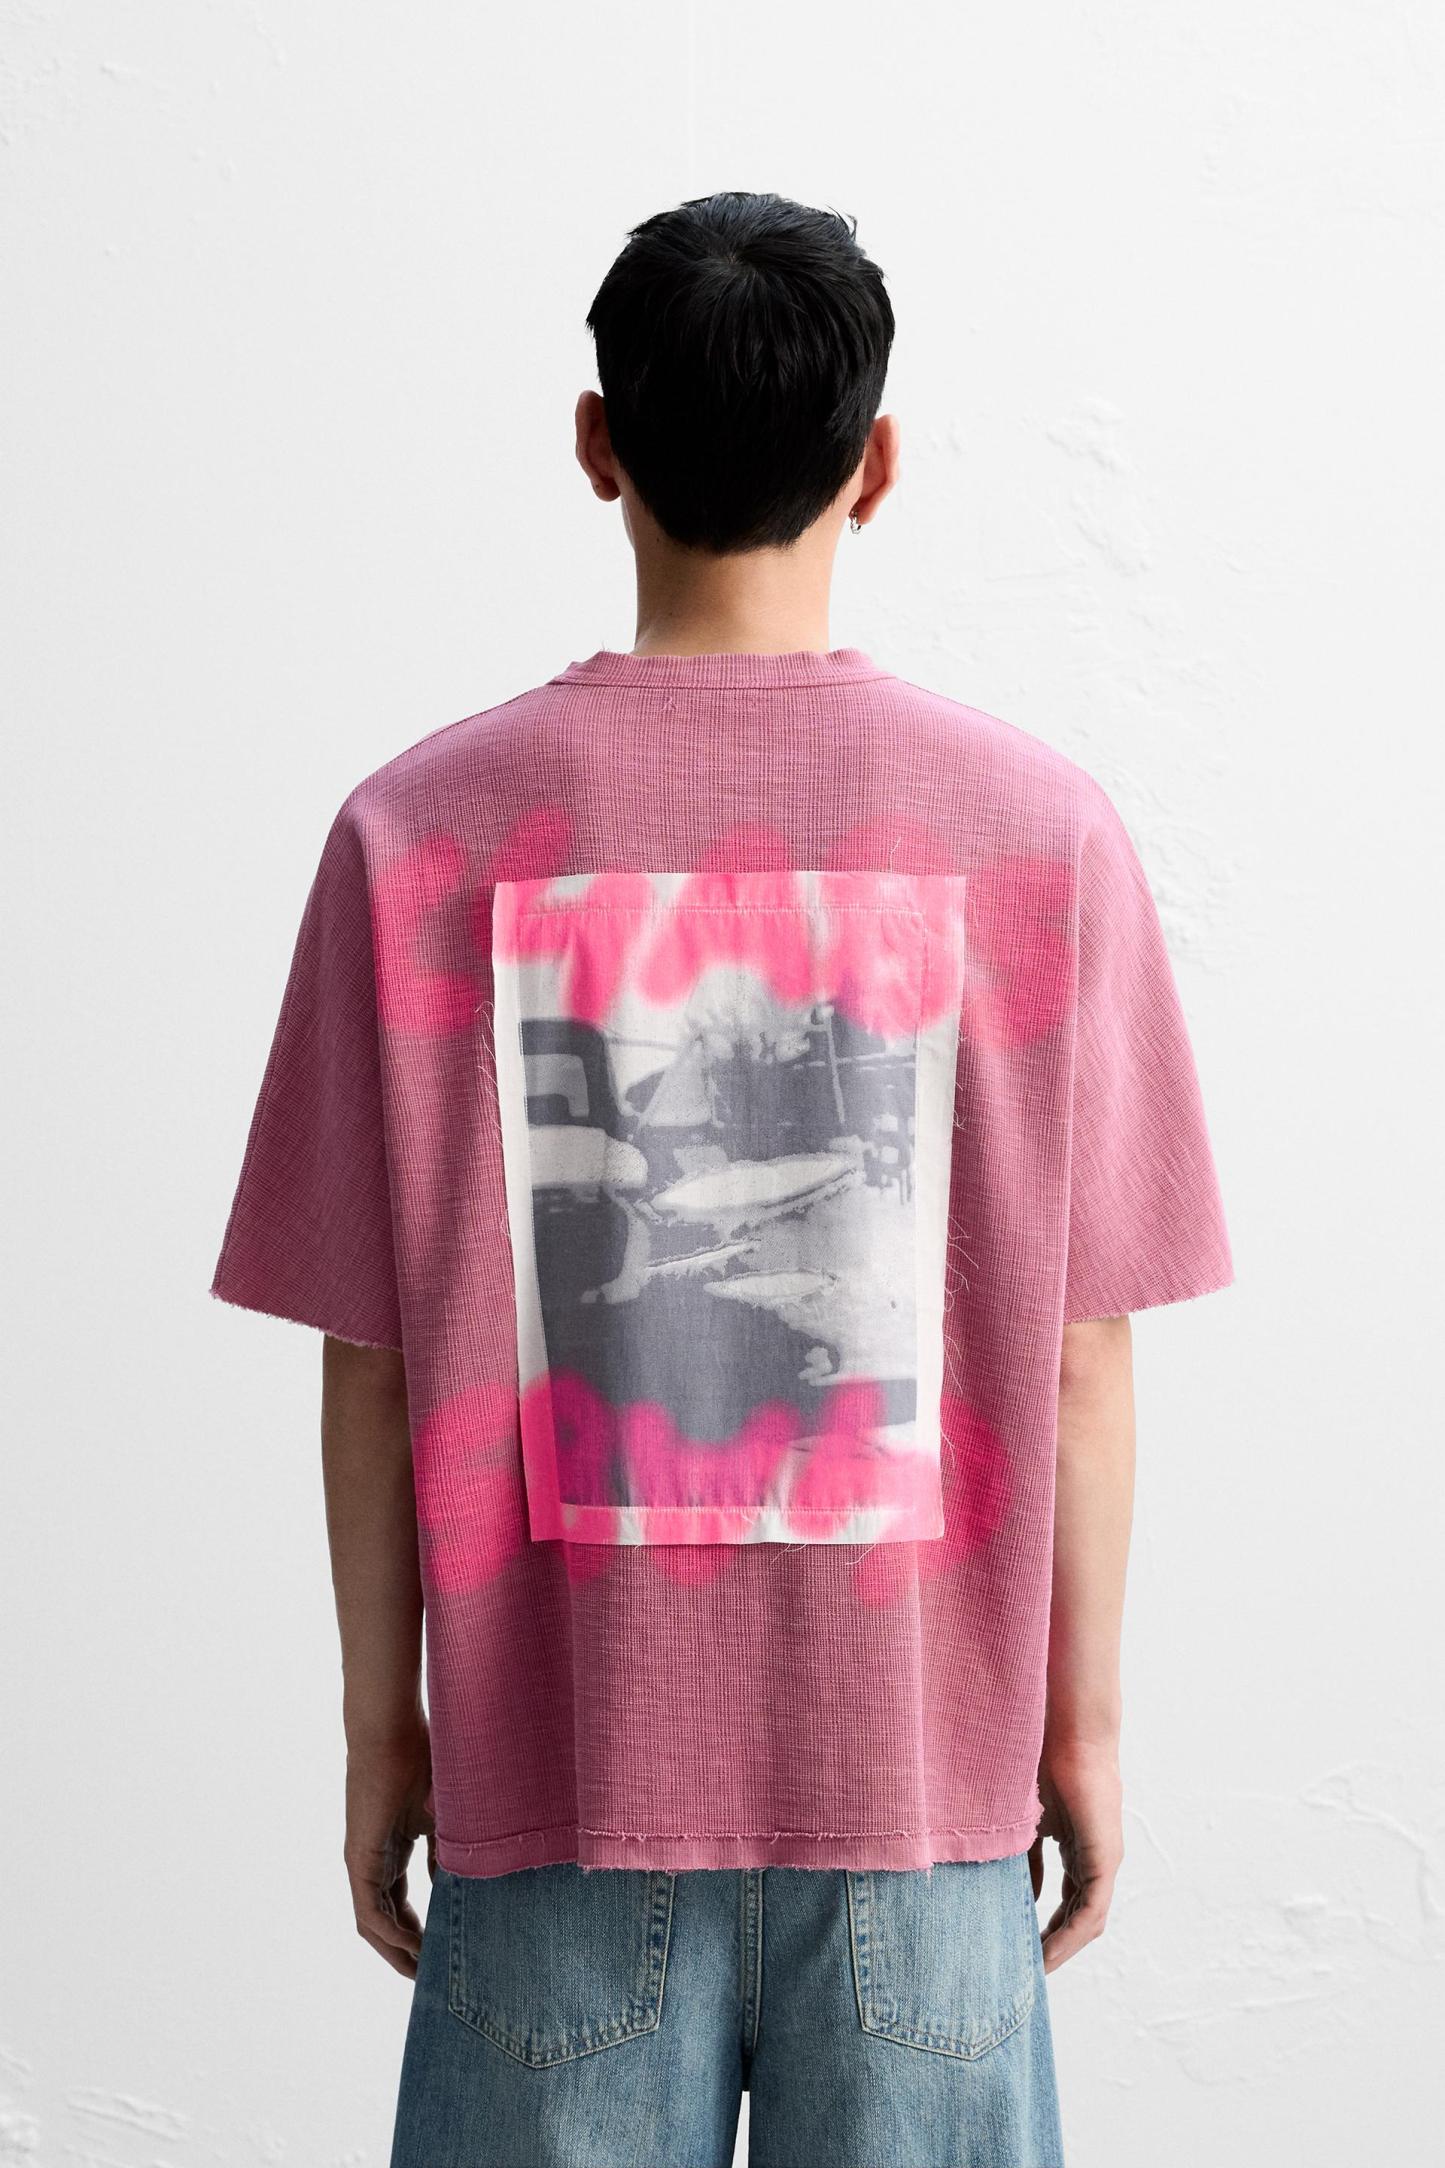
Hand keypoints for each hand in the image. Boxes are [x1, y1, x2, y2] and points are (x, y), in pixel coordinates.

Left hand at [343, 1721, 436, 1978]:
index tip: (441, 1951)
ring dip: (396, 1952)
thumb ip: (448, 1848)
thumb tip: (462, 1881)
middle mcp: (371, 1862)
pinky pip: (370, 1912)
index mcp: (390, 1849)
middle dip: (406, 1951)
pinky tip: (414, 1948)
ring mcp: (362, 1862)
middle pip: (384, 1922)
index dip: (418, 1930)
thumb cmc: (420, 1758)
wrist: (391, 1731)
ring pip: (374, 1925)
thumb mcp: (444, 1813)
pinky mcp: (359, 1860)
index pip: (400, 1903)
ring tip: (422, 1973)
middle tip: (431, 1975)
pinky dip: (391, 1935)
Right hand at [1028, 1739, 1122, 1972]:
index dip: (1051, 1930)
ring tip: (1038, 1969)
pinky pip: (1091, 1909)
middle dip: (1057, 1945)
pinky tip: (1049, 1951)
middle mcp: (1098, 1861)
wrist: (1066, 1733)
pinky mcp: (1105, 1859)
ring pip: (1088, 1920)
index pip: (1070, 1903)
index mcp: (1080, 1849)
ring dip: (1064, 1947)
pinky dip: (1070, 1933)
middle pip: (1081, 1918)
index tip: (1027, 1949)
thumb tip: (1023, 1897)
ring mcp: (1105, 1861)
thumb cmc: (1042, 1763)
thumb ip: (1027, 1859)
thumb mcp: (1027, 1821)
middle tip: (1030, 1969)